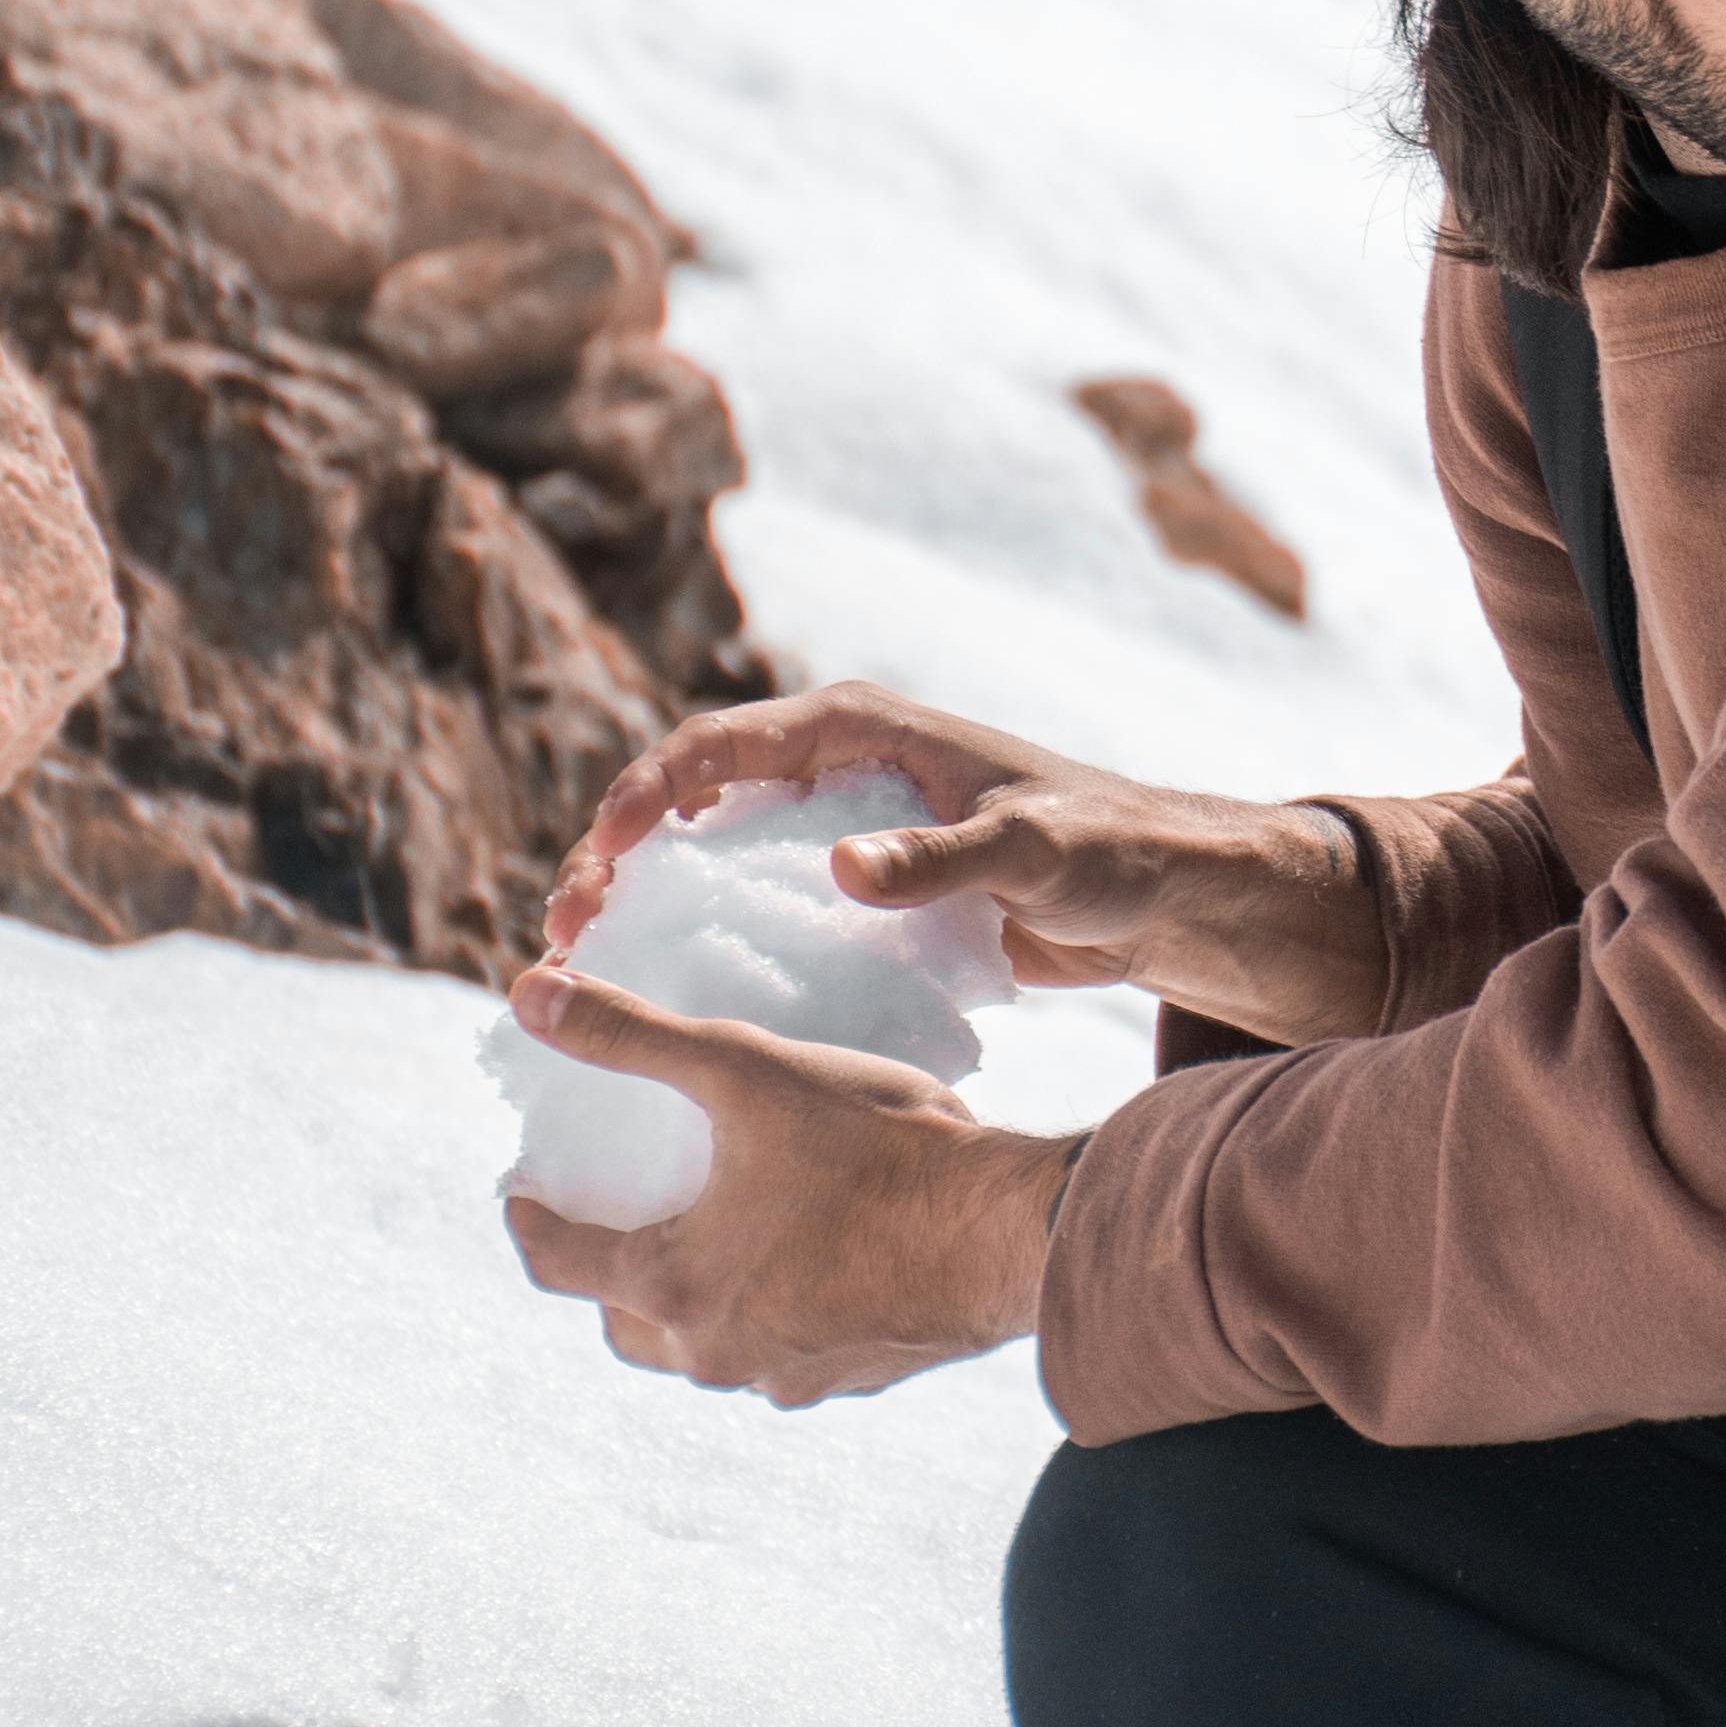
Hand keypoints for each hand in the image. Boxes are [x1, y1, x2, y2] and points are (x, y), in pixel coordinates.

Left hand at [502, 960, 1077, 1402]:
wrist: (1009, 1231)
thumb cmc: (878, 1146)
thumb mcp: (747, 1069)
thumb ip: (634, 1035)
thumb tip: (528, 994)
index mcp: (673, 1284)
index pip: (557, 1263)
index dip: (528, 1219)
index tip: (520, 1189)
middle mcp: (717, 1350)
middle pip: (621, 1325)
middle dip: (603, 1274)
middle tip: (612, 1217)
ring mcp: (787, 1374)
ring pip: (704, 1347)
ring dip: (687, 1302)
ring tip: (708, 1238)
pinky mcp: (853, 1377)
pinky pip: (782, 1354)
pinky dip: (769, 1313)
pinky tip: (802, 1264)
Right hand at [545, 677, 1390, 1040]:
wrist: (1164, 895)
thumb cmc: (1107, 851)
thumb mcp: (1029, 853)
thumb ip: (940, 862)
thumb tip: (841, 868)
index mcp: (860, 729)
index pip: (713, 747)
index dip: (636, 800)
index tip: (592, 870)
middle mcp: (839, 765)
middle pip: (689, 797)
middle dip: (614, 855)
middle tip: (561, 935)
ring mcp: (844, 825)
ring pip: (712, 852)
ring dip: (645, 901)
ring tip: (584, 968)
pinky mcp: (860, 886)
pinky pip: (757, 901)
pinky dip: (703, 935)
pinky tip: (667, 997)